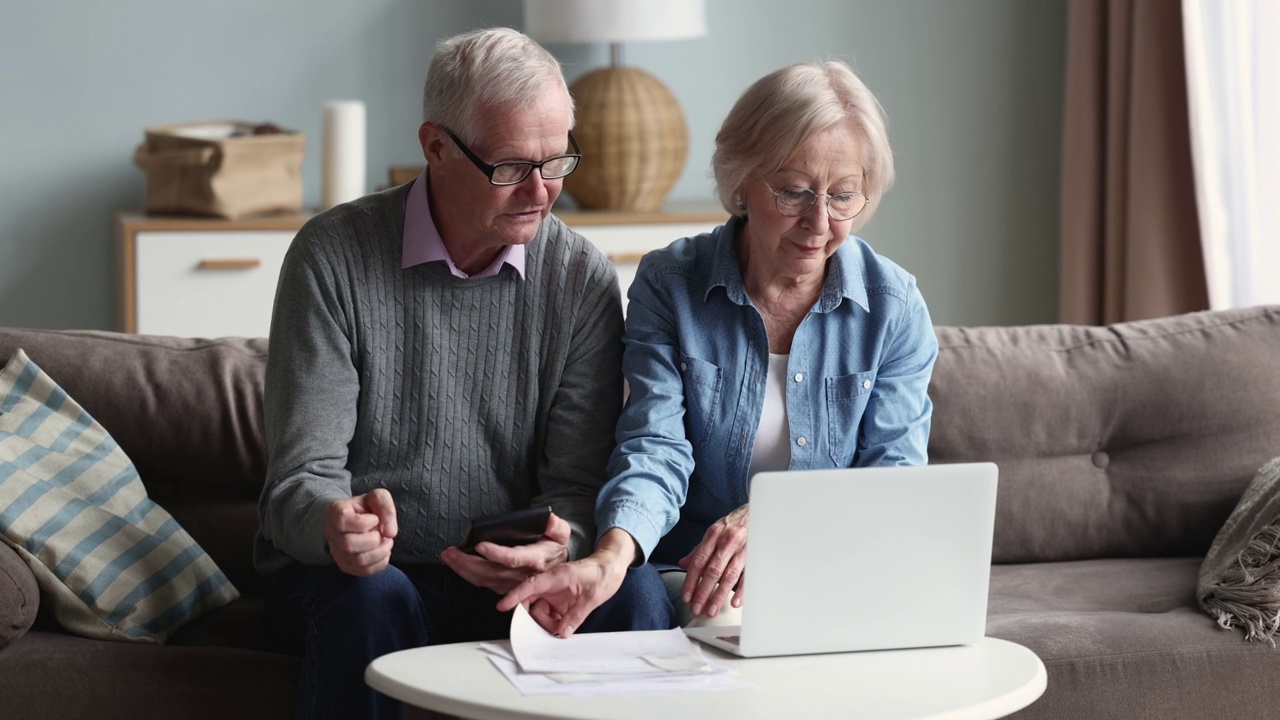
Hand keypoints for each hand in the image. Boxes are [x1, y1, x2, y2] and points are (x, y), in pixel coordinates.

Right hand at [325, 488, 397, 575]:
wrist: (357, 519)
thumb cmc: (367, 507)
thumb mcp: (377, 498)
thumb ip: (385, 507)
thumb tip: (390, 532)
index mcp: (335, 512)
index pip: (343, 520)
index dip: (364, 522)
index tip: (374, 518)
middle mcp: (331, 533)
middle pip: (349, 544)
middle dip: (374, 539)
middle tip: (382, 533)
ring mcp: (336, 552)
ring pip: (358, 561)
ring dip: (380, 552)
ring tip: (386, 542)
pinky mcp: (345, 565)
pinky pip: (364, 571)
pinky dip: (380, 563)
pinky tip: (383, 552)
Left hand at [441, 511, 571, 594]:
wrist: (557, 570)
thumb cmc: (554, 547)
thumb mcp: (561, 533)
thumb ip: (555, 525)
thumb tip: (547, 519)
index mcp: (535, 559)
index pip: (513, 558)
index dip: (495, 553)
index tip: (479, 545)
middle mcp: (521, 575)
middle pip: (491, 571)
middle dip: (468, 562)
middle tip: (452, 551)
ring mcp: (511, 583)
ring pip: (484, 579)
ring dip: (463, 569)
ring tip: (449, 556)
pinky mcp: (504, 587)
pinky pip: (483, 583)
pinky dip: (467, 575)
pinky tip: (456, 565)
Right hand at [497, 529, 635, 636]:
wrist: (612, 565)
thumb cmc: (604, 573)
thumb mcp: (593, 597)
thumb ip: (576, 616)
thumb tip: (562, 633)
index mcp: (557, 577)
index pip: (531, 586)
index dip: (515, 596)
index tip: (502, 606)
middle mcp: (553, 584)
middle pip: (533, 603)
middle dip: (535, 619)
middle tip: (545, 632)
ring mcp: (556, 592)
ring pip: (541, 611)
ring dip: (548, 623)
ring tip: (562, 628)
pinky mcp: (561, 599)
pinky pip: (551, 613)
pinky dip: (555, 622)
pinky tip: (564, 626)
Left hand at [679, 504, 747, 616]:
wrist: (757, 512)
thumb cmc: (733, 525)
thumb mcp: (713, 532)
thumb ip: (698, 550)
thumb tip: (683, 564)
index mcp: (713, 535)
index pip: (698, 561)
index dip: (691, 580)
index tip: (687, 597)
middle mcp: (727, 541)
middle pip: (712, 571)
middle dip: (703, 592)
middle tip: (697, 608)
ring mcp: (742, 549)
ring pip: (728, 576)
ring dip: (719, 595)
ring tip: (711, 609)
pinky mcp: (755, 555)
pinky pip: (748, 576)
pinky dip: (741, 590)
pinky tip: (735, 603)